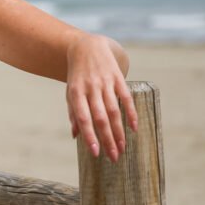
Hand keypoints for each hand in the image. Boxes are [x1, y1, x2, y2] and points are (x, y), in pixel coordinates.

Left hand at [65, 34, 137, 161]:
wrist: (87, 47)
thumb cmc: (77, 75)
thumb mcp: (70, 91)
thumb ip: (74, 113)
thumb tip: (76, 136)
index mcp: (76, 92)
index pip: (83, 118)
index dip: (90, 136)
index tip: (96, 154)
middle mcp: (90, 87)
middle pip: (100, 118)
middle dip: (108, 139)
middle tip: (114, 158)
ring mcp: (105, 82)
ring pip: (114, 110)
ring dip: (119, 131)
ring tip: (122, 148)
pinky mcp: (117, 77)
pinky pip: (126, 97)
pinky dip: (131, 113)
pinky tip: (134, 128)